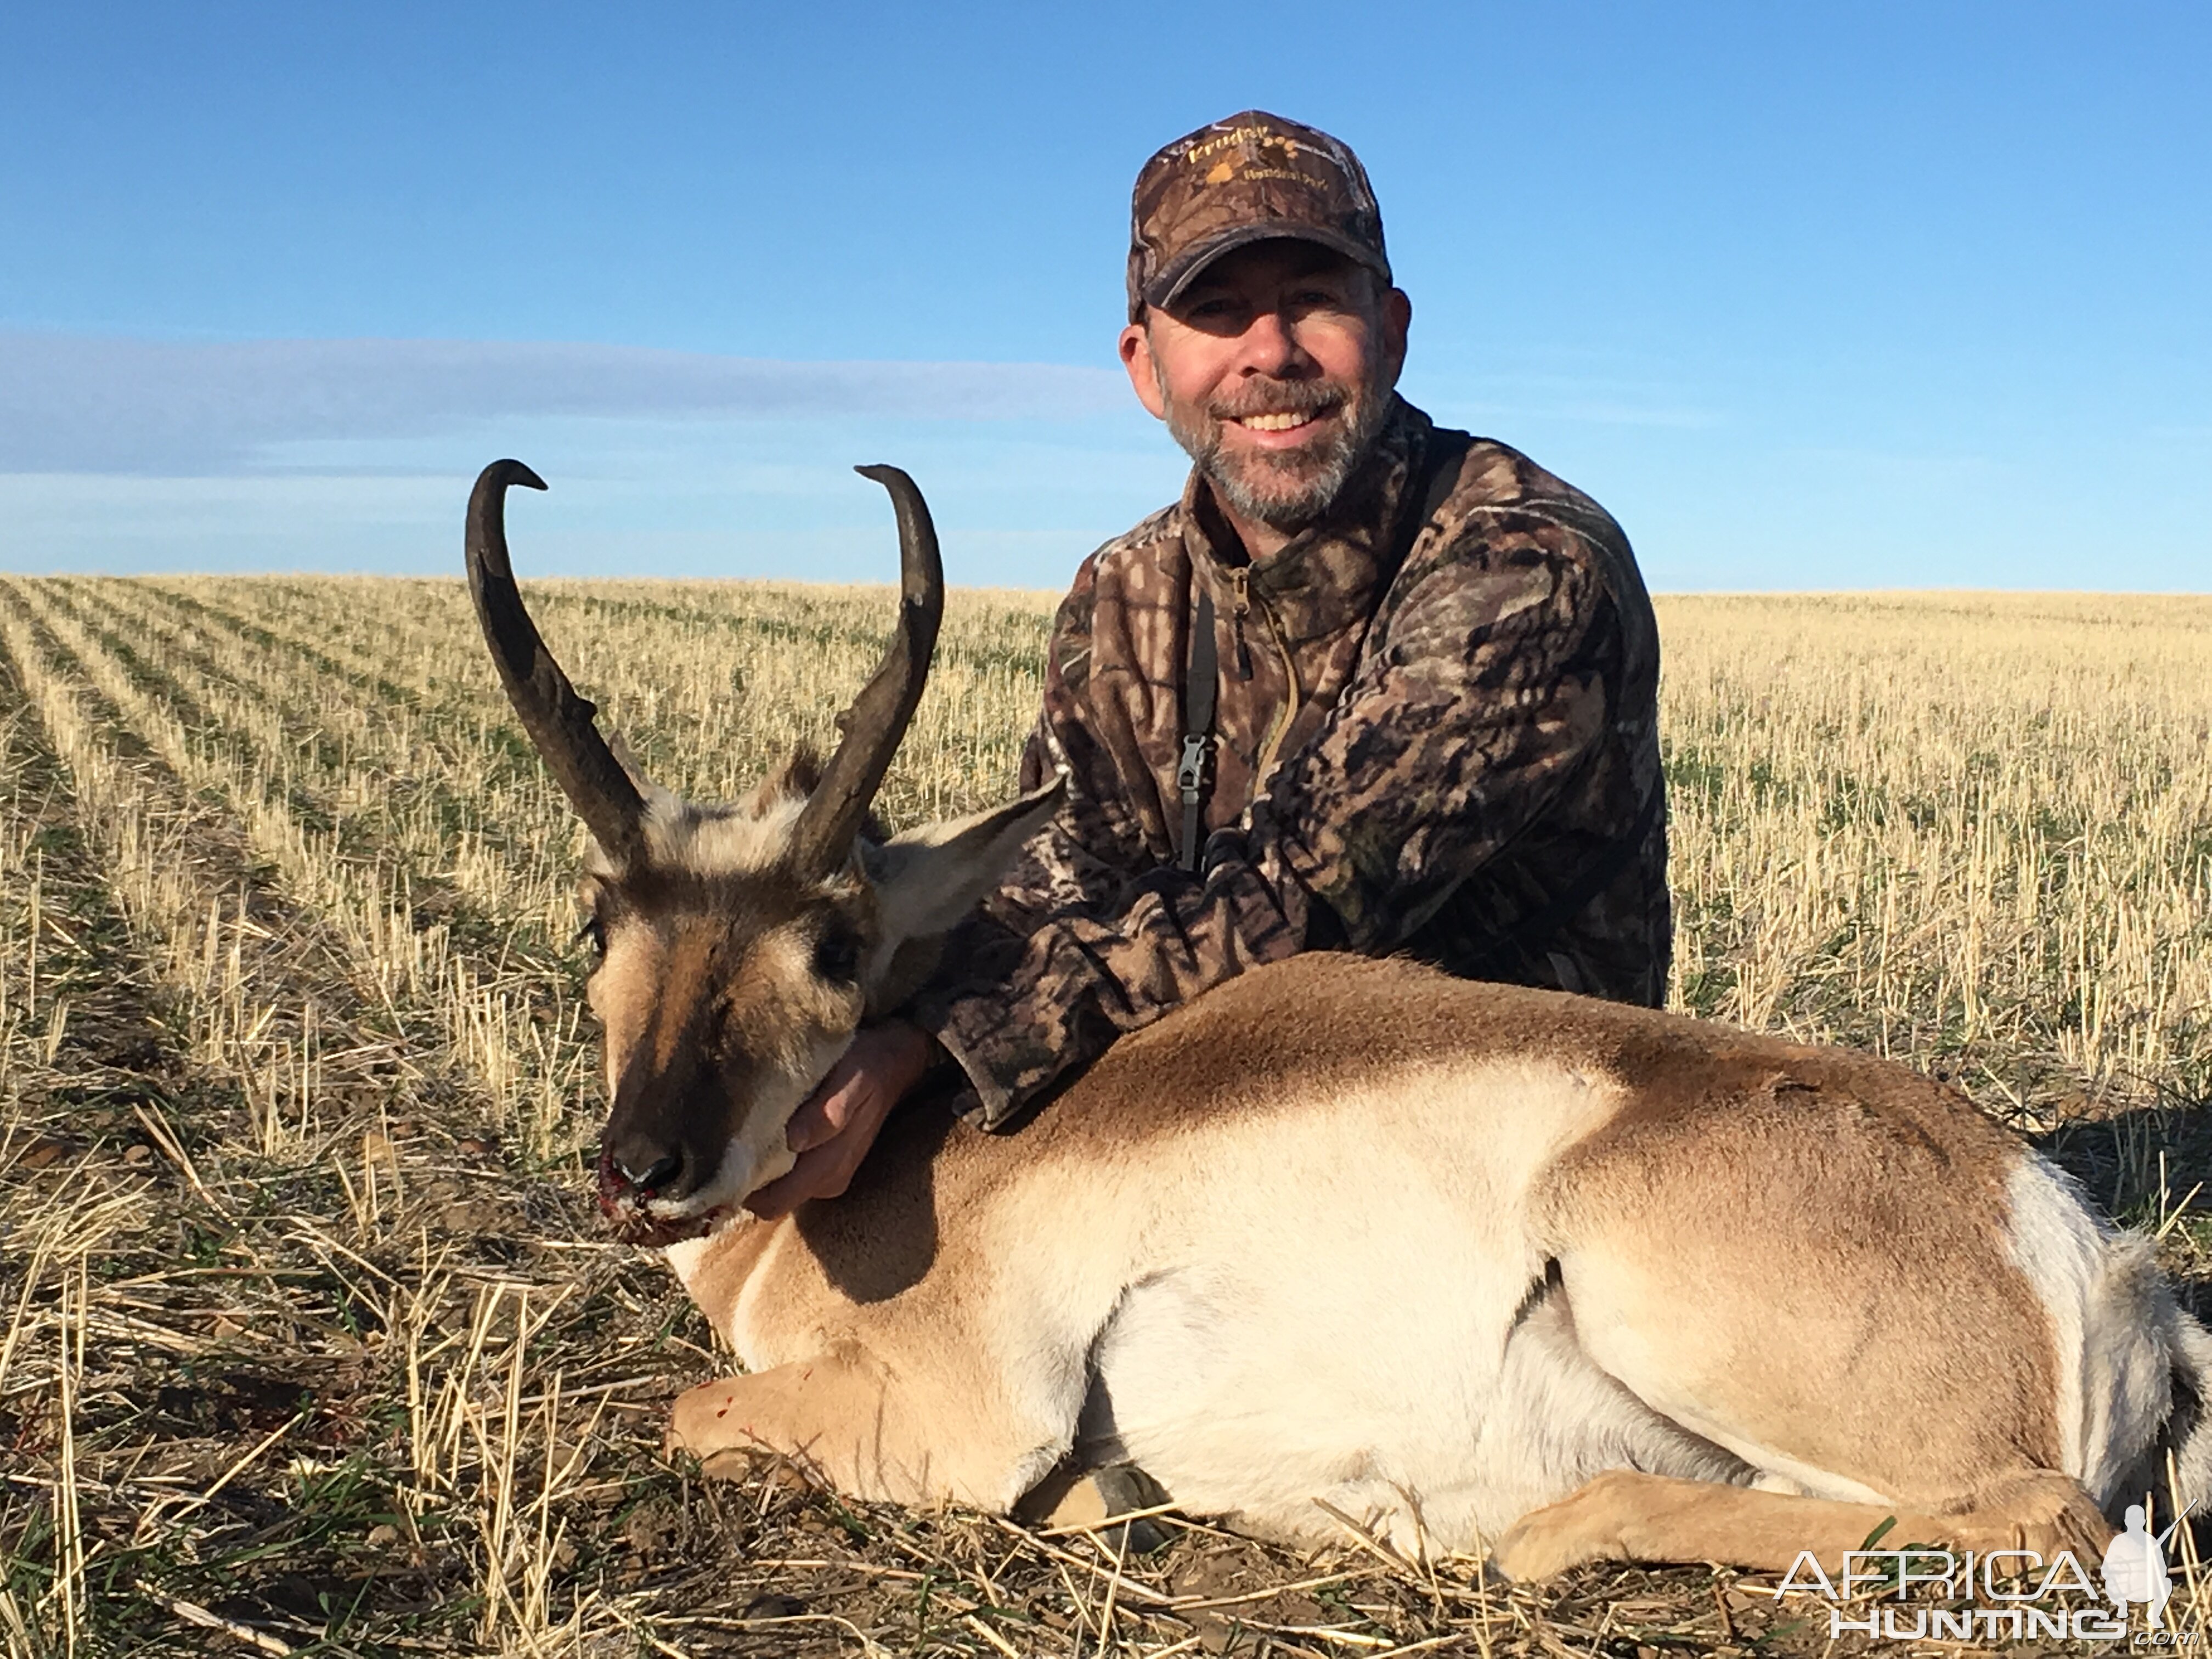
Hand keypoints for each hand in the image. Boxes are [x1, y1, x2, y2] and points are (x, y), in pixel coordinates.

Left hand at [743, 1022, 937, 1218]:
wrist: (892, 1062)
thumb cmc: (867, 1065)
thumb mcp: (851, 1078)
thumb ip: (827, 1112)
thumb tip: (794, 1141)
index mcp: (830, 1167)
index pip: (773, 1201)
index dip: (744, 1186)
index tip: (723, 1156)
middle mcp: (827, 1182)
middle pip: (770, 1200)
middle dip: (746, 1177)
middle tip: (727, 1139)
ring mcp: (826, 1179)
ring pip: (776, 1189)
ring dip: (758, 1166)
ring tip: (745, 1129)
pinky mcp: (823, 1170)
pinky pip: (786, 1176)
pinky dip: (771, 1159)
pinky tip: (766, 1129)